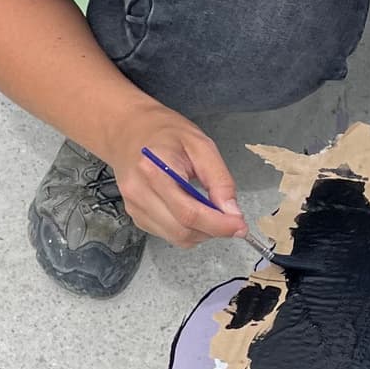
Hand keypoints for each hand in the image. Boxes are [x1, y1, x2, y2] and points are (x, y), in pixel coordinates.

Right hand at [100, 104, 247, 246]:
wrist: (129, 131)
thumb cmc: (165, 133)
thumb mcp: (201, 145)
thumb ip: (219, 179)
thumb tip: (231, 212)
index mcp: (155, 169)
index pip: (189, 212)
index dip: (218, 225)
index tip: (239, 226)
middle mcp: (139, 192)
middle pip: (183, 230)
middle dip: (212, 230)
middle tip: (230, 219)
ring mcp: (135, 207)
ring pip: (177, 237)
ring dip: (201, 232)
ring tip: (210, 212)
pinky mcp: (136, 216)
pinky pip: (168, 235)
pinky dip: (187, 229)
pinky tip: (191, 211)